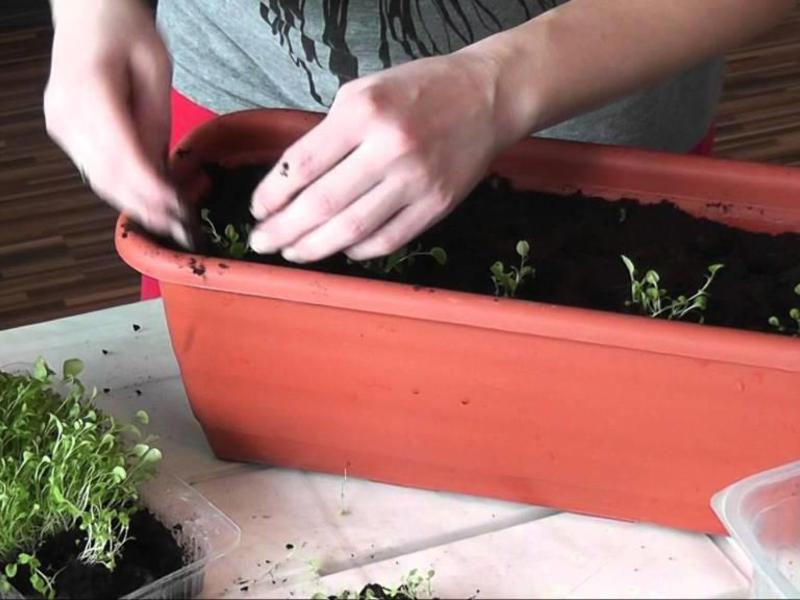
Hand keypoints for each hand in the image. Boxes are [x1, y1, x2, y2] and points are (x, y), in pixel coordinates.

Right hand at [44, 0, 186, 245]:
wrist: (88, 14)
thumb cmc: (125, 32)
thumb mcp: (155, 69)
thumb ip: (156, 121)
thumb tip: (161, 171)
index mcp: (90, 92)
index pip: (121, 155)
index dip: (150, 190)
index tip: (177, 210)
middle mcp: (66, 114)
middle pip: (108, 176)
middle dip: (147, 207)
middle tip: (181, 228)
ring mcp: (60, 126)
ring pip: (98, 180)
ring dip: (136, 205)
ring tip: (170, 223)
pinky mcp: (64, 133)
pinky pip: (95, 170)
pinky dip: (123, 190)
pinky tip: (149, 203)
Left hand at [248, 51, 508, 262]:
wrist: (487, 97)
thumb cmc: (419, 90)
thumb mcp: (363, 91)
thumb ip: (330, 132)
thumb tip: (294, 182)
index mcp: (363, 112)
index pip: (302, 164)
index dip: (272, 194)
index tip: (257, 209)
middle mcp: (389, 147)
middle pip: (321, 204)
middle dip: (283, 230)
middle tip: (262, 242)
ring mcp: (417, 181)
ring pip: (353, 229)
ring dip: (315, 247)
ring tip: (292, 252)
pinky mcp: (438, 204)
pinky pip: (389, 239)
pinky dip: (358, 250)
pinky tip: (341, 249)